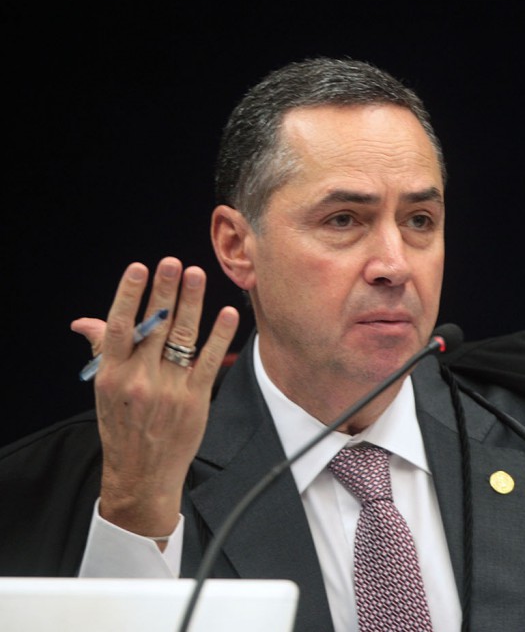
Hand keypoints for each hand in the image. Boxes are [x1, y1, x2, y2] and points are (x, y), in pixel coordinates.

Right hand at [71, 257, 238, 537]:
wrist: (142, 473)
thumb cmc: (122, 426)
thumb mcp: (104, 390)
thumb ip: (103, 352)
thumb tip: (86, 322)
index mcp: (112, 374)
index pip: (120, 326)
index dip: (130, 295)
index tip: (139, 268)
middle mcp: (139, 378)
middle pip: (155, 326)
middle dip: (166, 291)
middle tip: (174, 263)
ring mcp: (169, 388)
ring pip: (183, 337)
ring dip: (192, 304)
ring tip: (198, 275)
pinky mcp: (195, 398)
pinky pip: (209, 360)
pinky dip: (219, 335)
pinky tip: (227, 313)